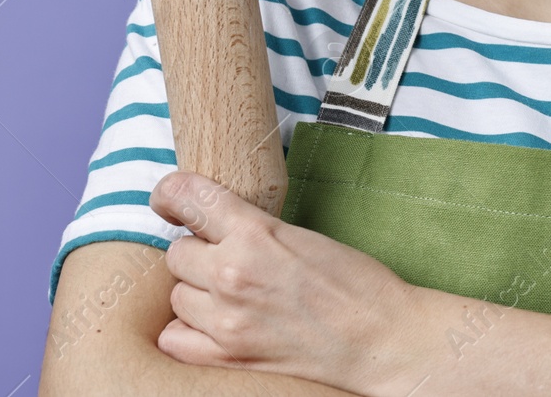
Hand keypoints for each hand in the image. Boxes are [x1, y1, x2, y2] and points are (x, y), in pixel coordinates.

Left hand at [149, 170, 422, 395]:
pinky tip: (214, 324)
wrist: (380, 339)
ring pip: (176, 294)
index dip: (171, 193)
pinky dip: (189, 330)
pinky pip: (175, 338)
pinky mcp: (228, 356)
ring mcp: (226, 320)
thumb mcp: (302, 235)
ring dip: (196, 291)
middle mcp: (232, 274)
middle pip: (177, 252)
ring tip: (231, 294)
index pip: (187, 197)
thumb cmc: (356, 284)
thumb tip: (210, 225)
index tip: (169, 198)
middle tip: (228, 258)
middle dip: (198, 252)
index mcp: (255, 233)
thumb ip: (251, 229)